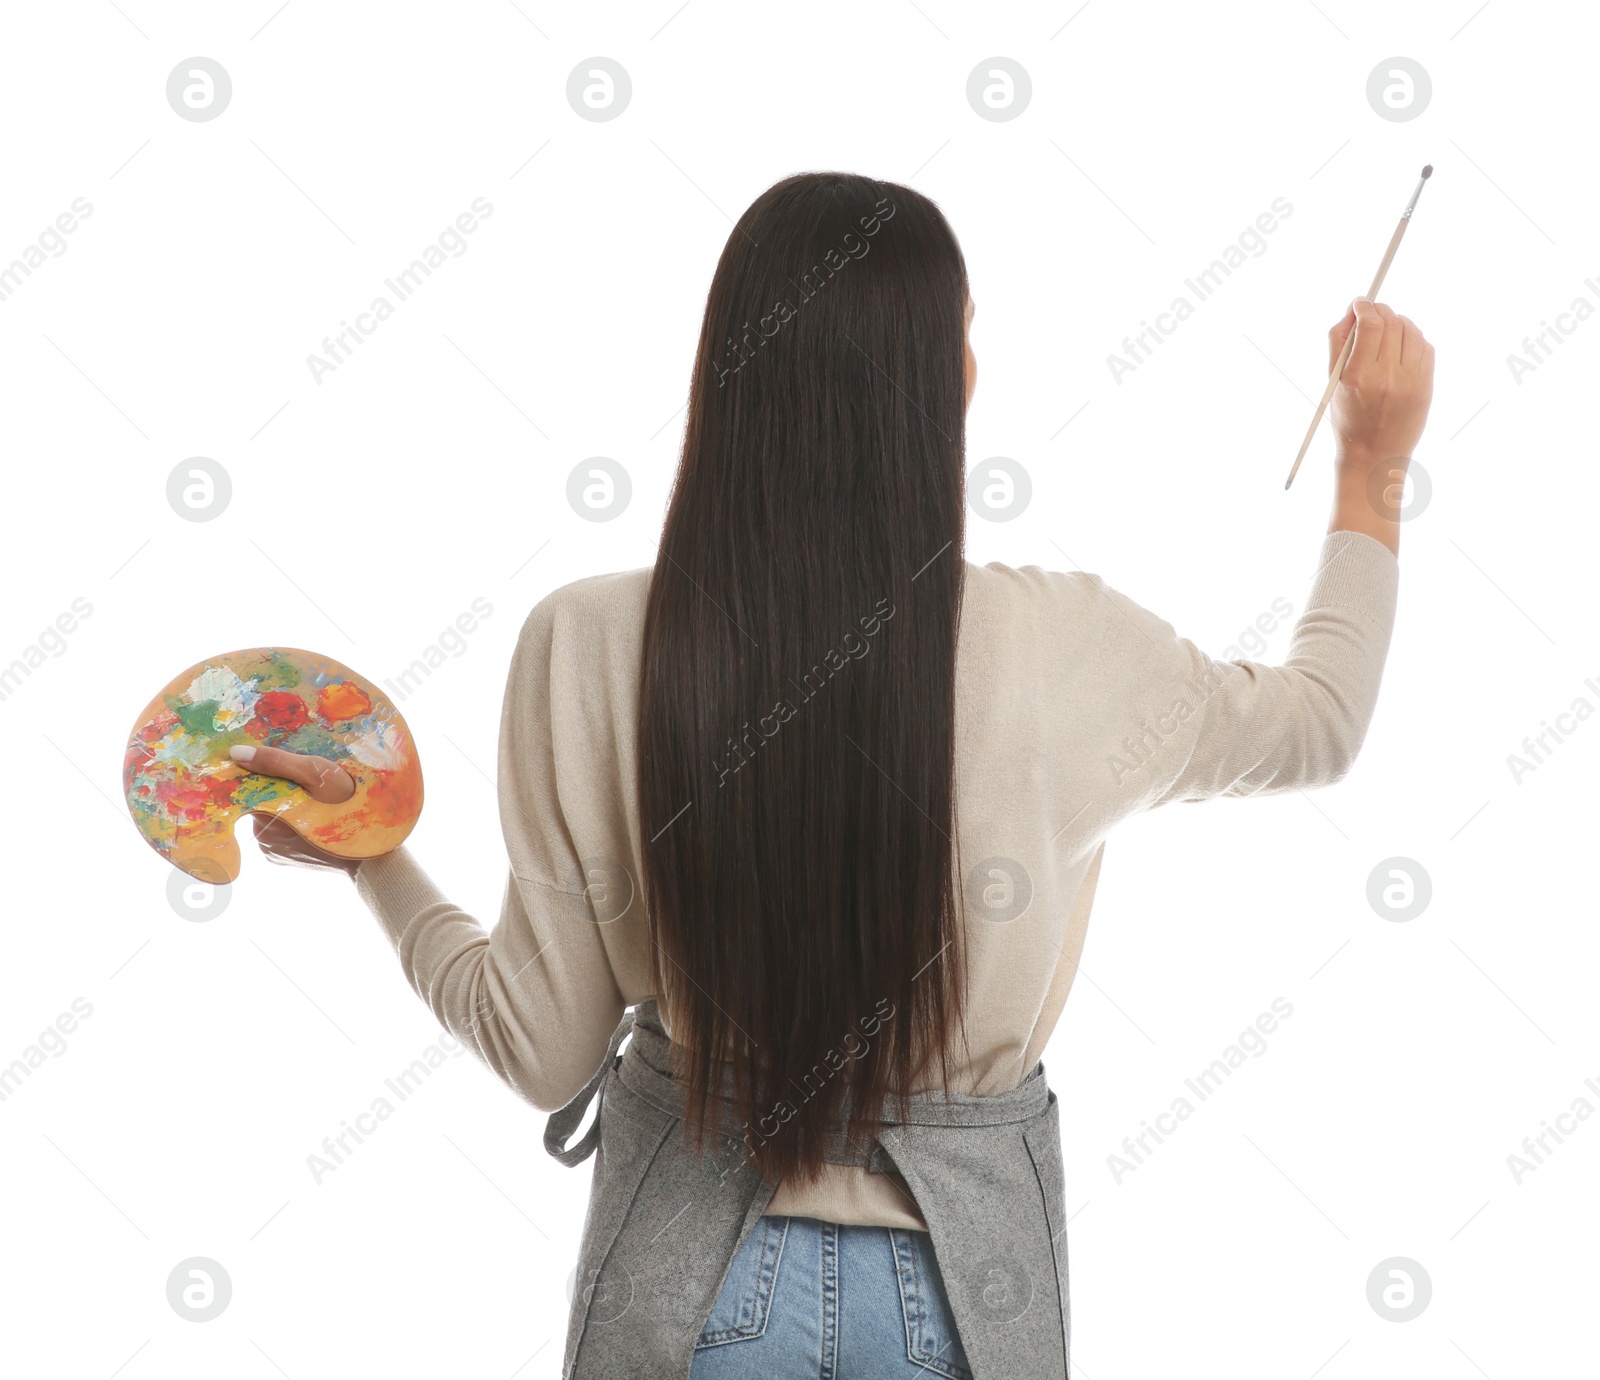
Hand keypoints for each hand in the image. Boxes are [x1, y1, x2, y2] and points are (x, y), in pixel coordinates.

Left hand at [231, 743, 361, 877]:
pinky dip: (292, 824)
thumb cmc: (347, 805)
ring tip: (314, 802)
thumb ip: (276, 762)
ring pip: (271, 817)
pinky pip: (280, 834)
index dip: (264, 771)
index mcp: (265, 814)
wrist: (371, 848)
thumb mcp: (315, 773)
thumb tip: (236, 753)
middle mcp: (263, 836)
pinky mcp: (284, 860)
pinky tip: (314, 819)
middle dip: (279, 789)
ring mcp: (273, 851)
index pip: (250, 786)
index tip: (283, 765)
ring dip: (286, 806)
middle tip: (308, 783)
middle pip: (262, 801)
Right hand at [1327, 298, 1434, 469]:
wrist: (1373, 455)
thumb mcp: (1333, 383)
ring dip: (1399, 322)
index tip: (1361, 303)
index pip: (1370, 324)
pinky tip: (1402, 347)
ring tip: (1388, 330)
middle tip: (1373, 313)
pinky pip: (1425, 347)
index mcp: (1358, 377)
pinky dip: (1414, 339)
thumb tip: (1354, 311)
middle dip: (1381, 311)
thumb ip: (1339, 343)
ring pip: (1411, 331)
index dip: (1366, 306)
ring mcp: (1411, 382)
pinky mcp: (1426, 386)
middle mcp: (1386, 378)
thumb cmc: (1348, 418)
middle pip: (1392, 322)